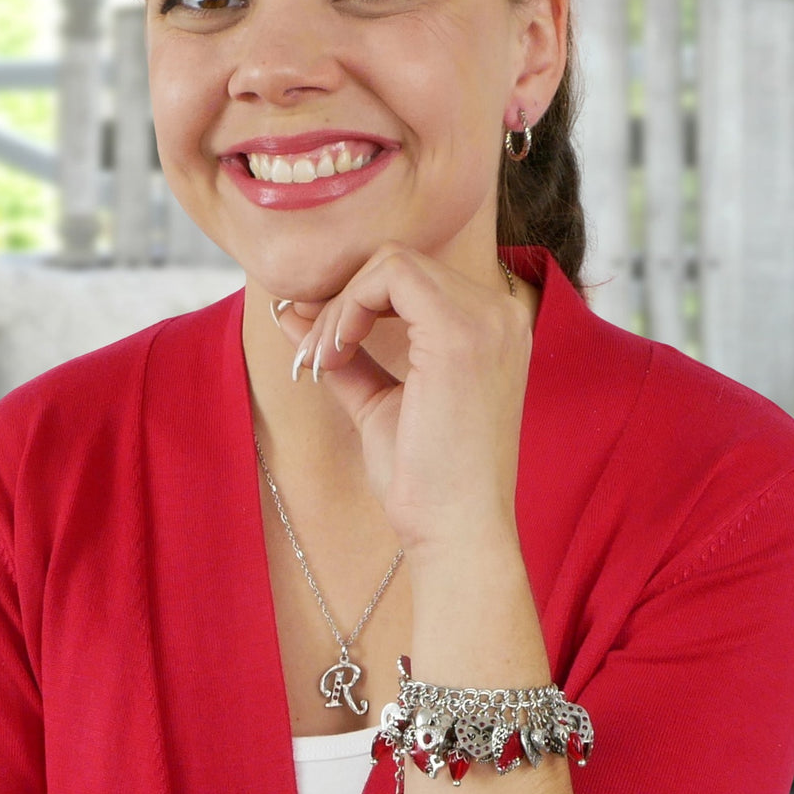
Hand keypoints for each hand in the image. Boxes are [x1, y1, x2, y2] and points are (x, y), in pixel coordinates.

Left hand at [277, 244, 531, 559]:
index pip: (412, 277)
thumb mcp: (379, 401)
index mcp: (491, 328)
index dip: (355, 300)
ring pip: (390, 262)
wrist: (456, 530)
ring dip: (340, 307)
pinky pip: (389, 275)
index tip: (321, 349)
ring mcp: (487, 318)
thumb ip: (345, 352)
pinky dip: (348, 306)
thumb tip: (293, 311)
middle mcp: (499, 313)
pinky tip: (336, 353)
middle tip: (313, 357)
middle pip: (398, 262)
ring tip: (323, 361)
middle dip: (341, 302)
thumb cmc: (426, 479)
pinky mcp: (461, 331)